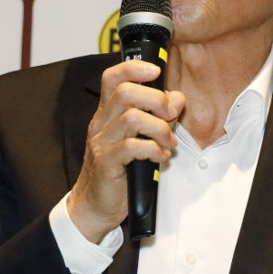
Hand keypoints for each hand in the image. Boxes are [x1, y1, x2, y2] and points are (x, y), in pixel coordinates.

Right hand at [67, 60, 184, 242]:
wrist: (95, 205)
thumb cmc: (118, 171)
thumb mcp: (141, 138)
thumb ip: (159, 117)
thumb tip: (177, 98)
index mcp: (107, 113)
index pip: (112, 77)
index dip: (134, 68)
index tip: (156, 71)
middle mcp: (101, 123)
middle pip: (126, 93)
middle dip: (157, 100)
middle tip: (170, 116)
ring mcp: (101, 142)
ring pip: (132, 118)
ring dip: (160, 128)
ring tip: (168, 143)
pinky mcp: (107, 163)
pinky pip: (132, 147)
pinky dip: (153, 149)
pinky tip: (160, 157)